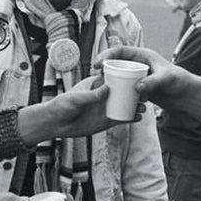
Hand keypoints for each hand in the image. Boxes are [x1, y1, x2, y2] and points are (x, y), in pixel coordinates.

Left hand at [18, 75, 134, 145]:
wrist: (55, 124)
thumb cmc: (61, 106)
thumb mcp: (76, 98)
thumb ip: (91, 95)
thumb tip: (107, 88)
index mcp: (96, 85)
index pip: (113, 78)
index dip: (125, 76)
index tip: (136, 76)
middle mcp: (103, 96)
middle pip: (123, 91)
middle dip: (134, 92)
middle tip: (145, 93)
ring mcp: (105, 108)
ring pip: (124, 105)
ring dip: (135, 105)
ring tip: (144, 106)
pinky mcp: (106, 121)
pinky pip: (121, 118)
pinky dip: (130, 118)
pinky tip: (138, 118)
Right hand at [94, 46, 189, 109]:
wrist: (187, 96)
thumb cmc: (180, 82)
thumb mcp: (166, 80)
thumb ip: (152, 83)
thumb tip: (137, 88)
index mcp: (143, 55)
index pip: (120, 51)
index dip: (106, 55)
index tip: (97, 64)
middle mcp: (139, 64)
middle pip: (116, 64)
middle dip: (104, 70)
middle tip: (95, 79)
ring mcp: (138, 76)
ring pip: (118, 77)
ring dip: (109, 82)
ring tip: (101, 90)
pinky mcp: (140, 88)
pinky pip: (124, 88)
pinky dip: (117, 92)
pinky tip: (111, 100)